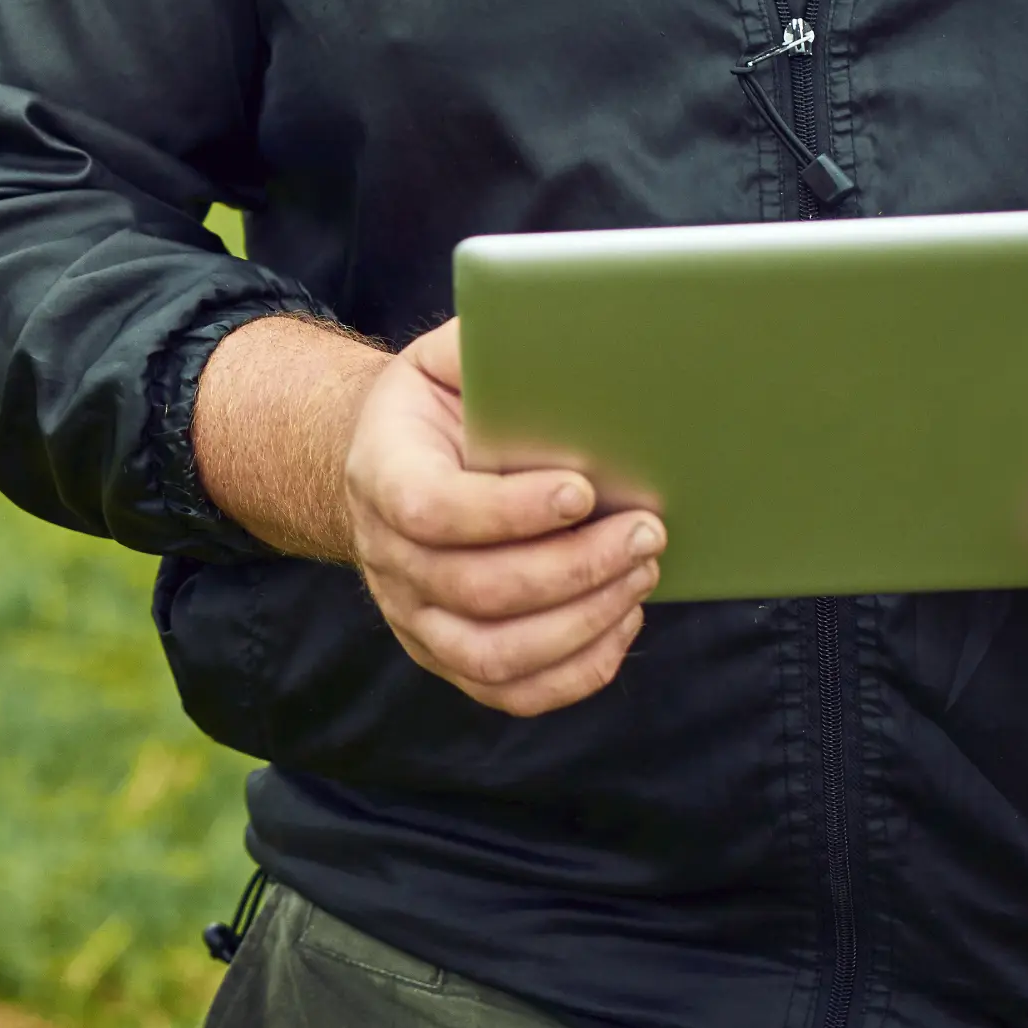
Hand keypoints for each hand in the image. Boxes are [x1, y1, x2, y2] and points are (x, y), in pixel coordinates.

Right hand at [343, 320, 666, 714]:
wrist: (388, 466)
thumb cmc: (439, 407)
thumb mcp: (446, 359)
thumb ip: (488, 347)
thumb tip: (563, 336)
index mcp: (382, 473)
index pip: (431, 511)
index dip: (507, 511)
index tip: (581, 488)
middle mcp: (387, 558)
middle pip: (476, 589)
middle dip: (574, 566)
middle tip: (646, 532)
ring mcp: (414, 617)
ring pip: (493, 652)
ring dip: (580, 622)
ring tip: (640, 574)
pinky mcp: (446, 655)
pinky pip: (509, 690)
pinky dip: (575, 671)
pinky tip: (621, 622)